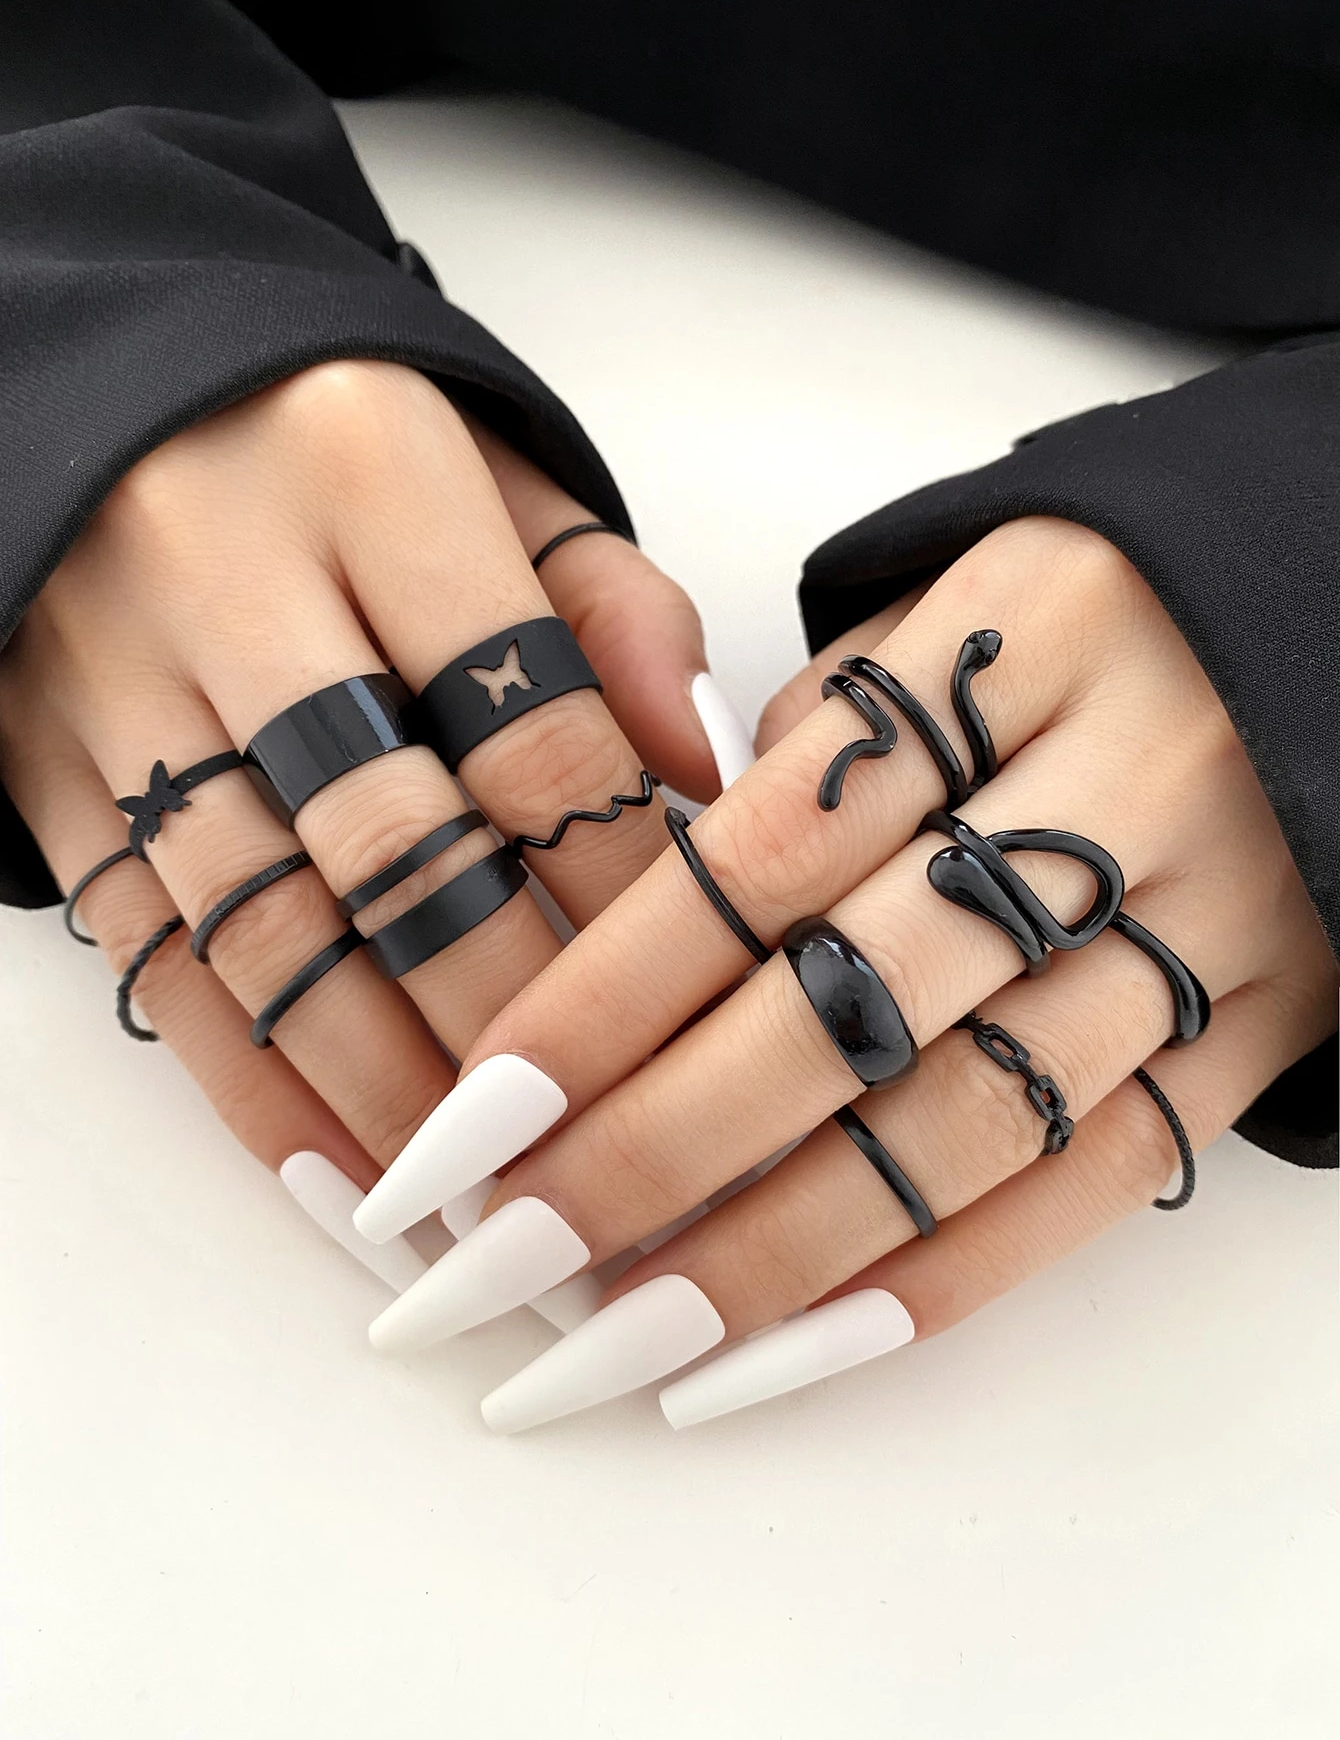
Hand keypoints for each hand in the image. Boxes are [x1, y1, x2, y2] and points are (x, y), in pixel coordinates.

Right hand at [0, 360, 750, 1280]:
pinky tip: (340, 1180)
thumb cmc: (334, 442)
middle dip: (512, 1025)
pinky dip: (247, 1085)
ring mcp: (112, 676)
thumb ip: (606, 602)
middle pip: (400, 847)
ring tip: (487, 1207)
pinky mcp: (40, 768)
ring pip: (268, 925)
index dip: (620, 889)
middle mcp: (226, 569)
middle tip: (609, 1156)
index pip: (529, 724)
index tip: (699, 1008)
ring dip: (385, 1091)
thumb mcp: (487, 465)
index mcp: (371, 470)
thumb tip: (702, 771)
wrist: (91, 390)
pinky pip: (149, 954)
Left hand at [357, 518, 1335, 1427]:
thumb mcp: (947, 606)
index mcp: (1016, 642)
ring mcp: (1211, 921)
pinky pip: (1099, 1181)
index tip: (467, 1123)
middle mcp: (1121, 786)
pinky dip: (937, 1284)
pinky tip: (791, 1354)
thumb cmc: (1094, 611)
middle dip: (647, 1158)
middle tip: (493, 1267)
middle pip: (845, 1011)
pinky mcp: (1267, 1025)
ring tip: (611, 1347)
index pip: (759, 858)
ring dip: (769, 1260)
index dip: (602, 1002)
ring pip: (961, 1126)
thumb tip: (671, 927)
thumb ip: (809, 747)